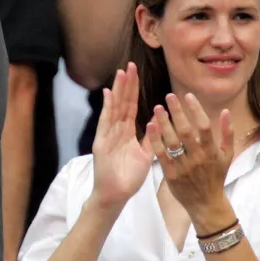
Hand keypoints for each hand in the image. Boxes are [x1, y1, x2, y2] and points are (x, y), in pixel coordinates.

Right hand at [90, 62, 153, 210]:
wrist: (115, 195)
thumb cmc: (129, 178)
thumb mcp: (145, 155)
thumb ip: (151, 138)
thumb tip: (158, 119)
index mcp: (126, 133)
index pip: (130, 106)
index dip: (133, 90)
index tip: (136, 73)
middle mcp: (116, 131)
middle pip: (122, 103)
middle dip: (126, 84)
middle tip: (130, 65)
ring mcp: (107, 135)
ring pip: (114, 108)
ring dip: (117, 91)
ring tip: (121, 73)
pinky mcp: (101, 143)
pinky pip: (105, 122)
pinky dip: (107, 108)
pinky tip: (108, 94)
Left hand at [145, 93, 233, 229]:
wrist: (206, 204)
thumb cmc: (216, 177)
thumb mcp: (227, 155)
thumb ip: (227, 133)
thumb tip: (225, 111)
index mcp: (211, 151)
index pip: (204, 126)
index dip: (196, 110)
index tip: (187, 95)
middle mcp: (197, 158)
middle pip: (185, 131)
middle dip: (177, 112)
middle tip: (168, 96)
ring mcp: (183, 166)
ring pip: (171, 142)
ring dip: (164, 123)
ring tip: (157, 108)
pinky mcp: (171, 174)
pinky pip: (161, 155)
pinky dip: (155, 140)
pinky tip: (150, 126)